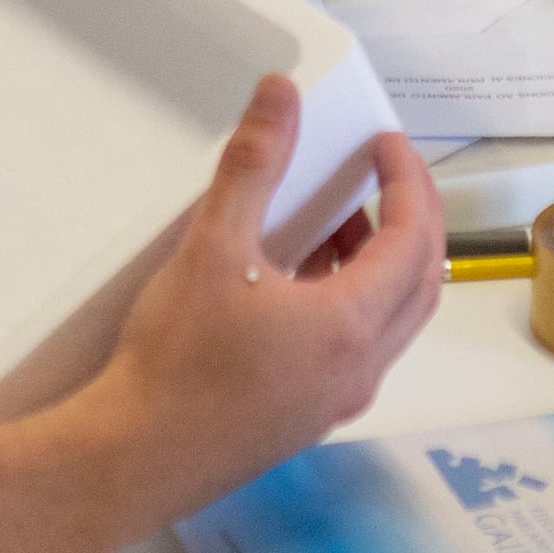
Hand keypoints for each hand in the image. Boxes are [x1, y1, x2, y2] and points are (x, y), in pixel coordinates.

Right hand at [63, 75, 441, 525]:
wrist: (133, 458)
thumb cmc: (175, 359)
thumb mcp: (213, 246)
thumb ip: (253, 165)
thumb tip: (281, 94)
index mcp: (353, 325)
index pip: (414, 238)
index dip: (409, 181)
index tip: (385, 144)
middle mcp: (361, 369)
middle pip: (420, 282)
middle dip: (412, 219)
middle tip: (385, 174)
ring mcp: (338, 400)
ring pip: (390, 320)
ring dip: (381, 263)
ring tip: (337, 220)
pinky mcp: (308, 417)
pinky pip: (357, 348)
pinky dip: (351, 301)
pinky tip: (297, 281)